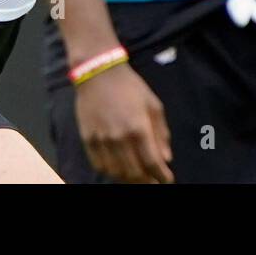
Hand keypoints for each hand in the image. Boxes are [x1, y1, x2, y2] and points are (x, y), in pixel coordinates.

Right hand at [74, 63, 173, 182]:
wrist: (98, 72)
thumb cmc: (129, 86)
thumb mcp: (153, 105)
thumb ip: (161, 133)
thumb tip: (166, 158)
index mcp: (139, 128)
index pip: (152, 163)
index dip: (162, 176)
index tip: (167, 180)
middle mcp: (120, 138)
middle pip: (134, 173)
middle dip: (147, 181)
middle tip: (153, 180)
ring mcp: (102, 140)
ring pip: (117, 173)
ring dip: (129, 179)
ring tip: (137, 176)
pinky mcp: (88, 139)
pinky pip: (100, 166)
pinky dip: (111, 172)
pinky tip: (119, 168)